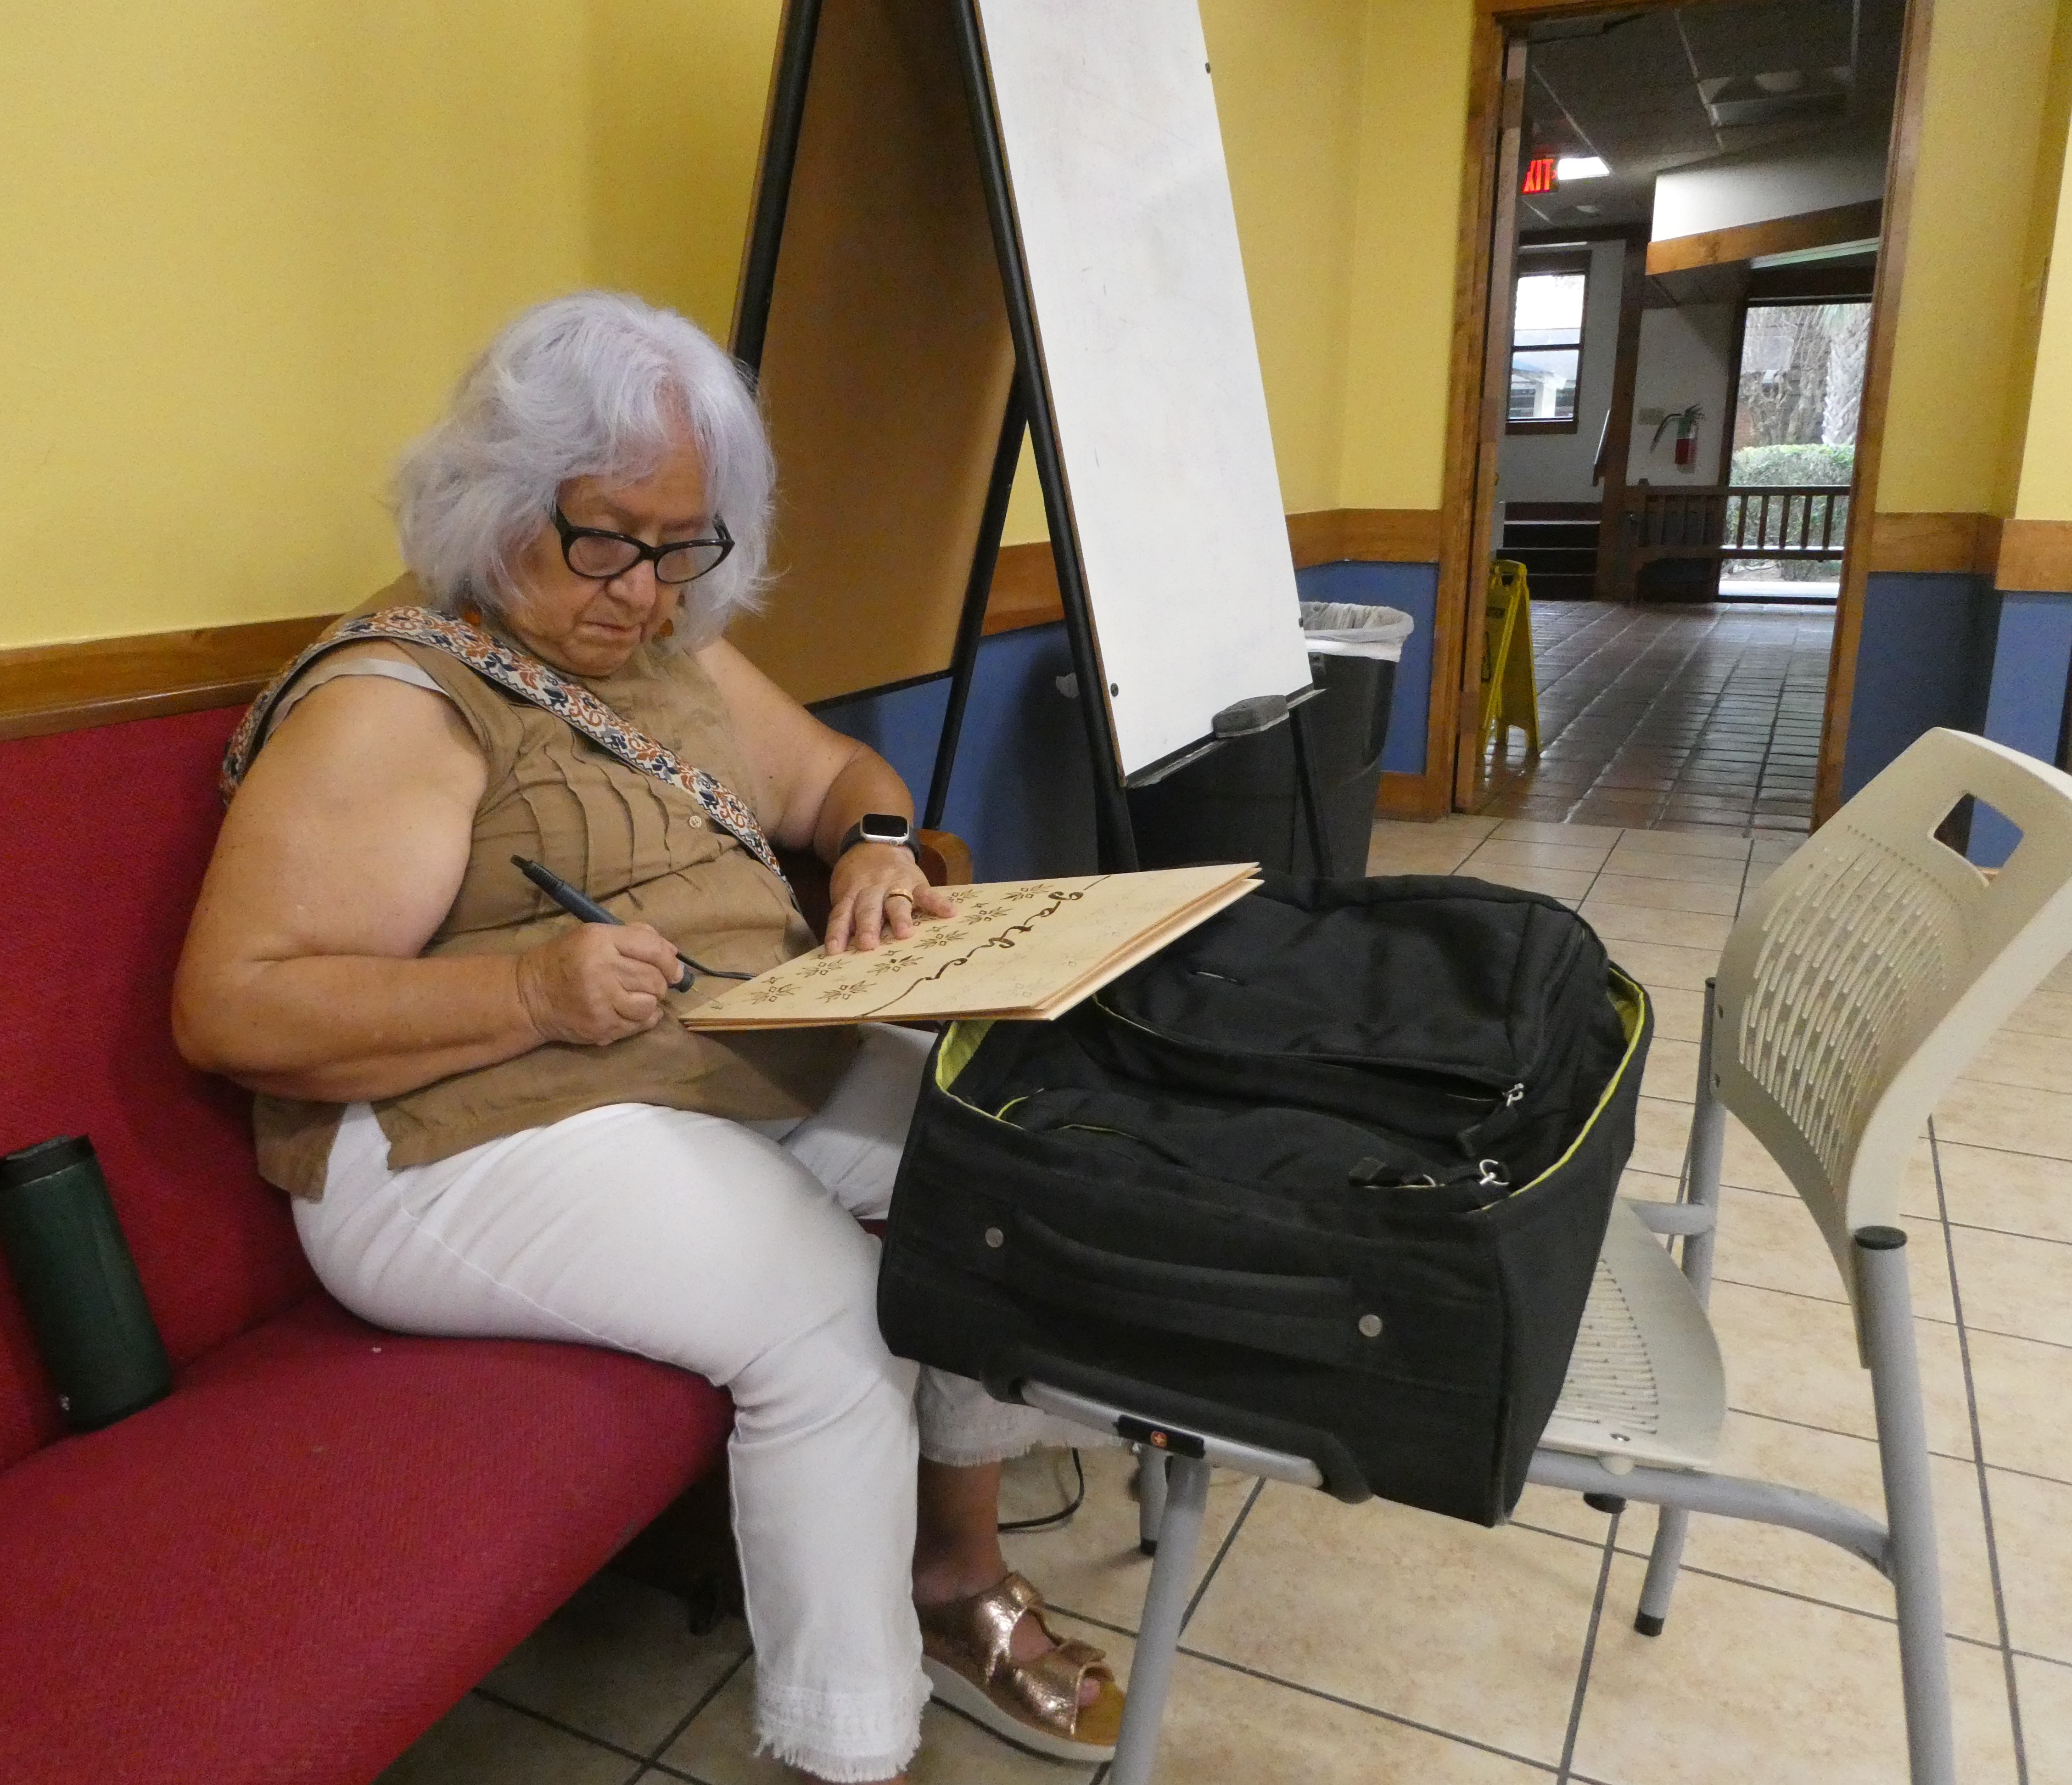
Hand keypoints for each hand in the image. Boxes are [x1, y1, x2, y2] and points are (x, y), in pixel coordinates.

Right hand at [515, 923, 681, 1044]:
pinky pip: (638, 1025)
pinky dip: (643, 1019)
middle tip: (652, 984)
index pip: (652, 949)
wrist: (529, 996)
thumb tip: (673, 953)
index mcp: (600, 941)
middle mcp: (601, 970)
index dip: (669, 960)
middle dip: (661, 983)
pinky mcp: (600, 1027)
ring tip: (637, 997)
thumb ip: (635, 937)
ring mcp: (600, 1002)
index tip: (673, 969)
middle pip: (654, 979)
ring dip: (650, 1002)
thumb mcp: (594, 935)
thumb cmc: (565, 960)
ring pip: (649, 1004)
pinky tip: (632, 1012)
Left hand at [824, 843, 955, 953]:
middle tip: (868, 944)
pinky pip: (927, 893)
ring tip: (904, 933)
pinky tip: (949, 912)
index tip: (835, 950)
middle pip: (869, 909)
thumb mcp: (845, 892)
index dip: (838, 932)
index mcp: (852, 893)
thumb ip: (845, 916)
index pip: (842, 914)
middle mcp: (872, 890)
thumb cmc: (859, 878)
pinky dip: (938, 903)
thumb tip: (839, 950)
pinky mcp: (916, 882)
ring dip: (899, 918)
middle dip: (868, 926)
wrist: (876, 843)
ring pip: (896, 902)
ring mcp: (896, 885)